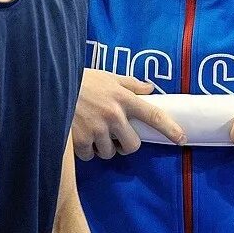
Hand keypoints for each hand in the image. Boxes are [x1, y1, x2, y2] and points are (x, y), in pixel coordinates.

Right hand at [72, 69, 186, 160]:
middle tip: (116, 137)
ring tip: (94, 132)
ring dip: (104, 148)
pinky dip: (87, 151)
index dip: (170, 128)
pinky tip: (80, 137)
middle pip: (133, 145)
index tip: (181, 139)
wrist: (51, 82)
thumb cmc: (82, 79)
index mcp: (124, 98)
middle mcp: (114, 115)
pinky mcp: (81, 140)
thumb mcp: (108, 76)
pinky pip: (90, 156)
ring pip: (110, 153)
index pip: (154, 115)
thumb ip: (130, 83)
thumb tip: (150, 88)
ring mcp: (97, 129)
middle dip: (126, 145)